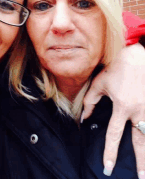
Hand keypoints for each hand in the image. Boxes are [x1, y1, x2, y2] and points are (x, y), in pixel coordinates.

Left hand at [82, 43, 144, 177]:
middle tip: (141, 177)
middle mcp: (138, 111)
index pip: (114, 134)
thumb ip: (91, 101)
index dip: (110, 152)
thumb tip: (84, 118)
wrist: (139, 56)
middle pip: (140, 142)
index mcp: (122, 106)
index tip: (108, 167)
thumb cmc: (118, 69)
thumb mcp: (100, 83)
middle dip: (141, 162)